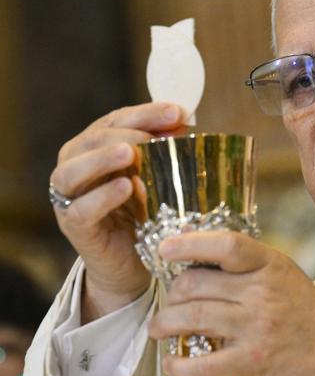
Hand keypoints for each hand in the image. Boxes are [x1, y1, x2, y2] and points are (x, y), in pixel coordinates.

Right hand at [50, 102, 186, 321]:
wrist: (131, 263)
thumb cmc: (143, 214)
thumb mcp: (156, 178)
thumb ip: (164, 152)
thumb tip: (184, 123)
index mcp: (95, 149)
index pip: (116, 121)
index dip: (145, 113)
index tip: (177, 112)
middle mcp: (75, 168)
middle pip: (90, 140)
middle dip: (124, 133)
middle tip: (151, 137)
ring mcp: (69, 199)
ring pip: (71, 172)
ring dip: (101, 159)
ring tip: (129, 154)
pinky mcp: (75, 228)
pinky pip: (80, 210)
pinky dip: (102, 197)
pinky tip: (125, 188)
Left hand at [148, 231, 314, 375]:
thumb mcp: (289, 279)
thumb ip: (252, 271)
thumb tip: (201, 267)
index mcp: (273, 265)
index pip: (226, 244)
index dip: (190, 243)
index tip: (166, 248)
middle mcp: (263, 291)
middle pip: (195, 283)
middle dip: (172, 295)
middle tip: (169, 304)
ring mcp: (257, 326)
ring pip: (190, 318)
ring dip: (165, 325)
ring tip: (160, 330)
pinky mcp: (253, 360)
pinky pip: (201, 364)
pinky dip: (179, 367)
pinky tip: (175, 364)